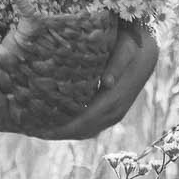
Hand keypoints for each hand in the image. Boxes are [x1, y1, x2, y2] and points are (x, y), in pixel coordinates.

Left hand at [30, 21, 160, 140]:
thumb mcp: (126, 48)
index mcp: (115, 97)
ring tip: (41, 130)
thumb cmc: (130, 44)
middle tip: (32, 131)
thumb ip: (118, 64)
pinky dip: (76, 129)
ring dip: (66, 133)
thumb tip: (109, 82)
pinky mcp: (113, 111)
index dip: (65, 127)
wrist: (146, 52)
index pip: (87, 119)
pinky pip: (93, 126)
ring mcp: (116, 114)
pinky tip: (59, 125)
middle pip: (85, 130)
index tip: (44, 130)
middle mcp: (116, 111)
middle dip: (59, 133)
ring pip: (89, 131)